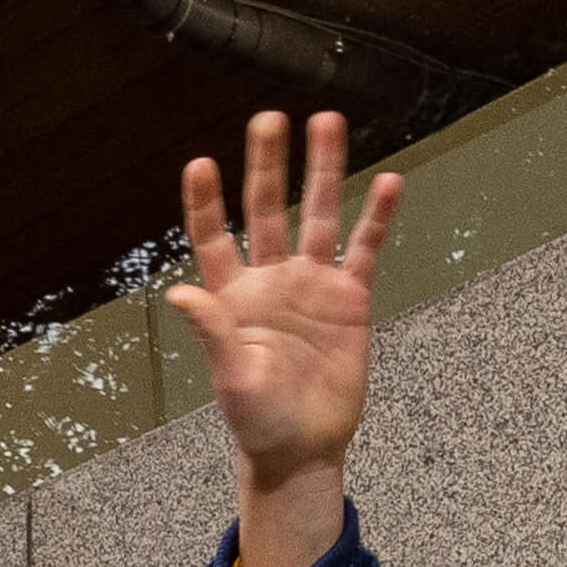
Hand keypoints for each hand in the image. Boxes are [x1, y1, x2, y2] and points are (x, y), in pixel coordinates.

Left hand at [167, 106, 405, 566]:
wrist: (303, 448)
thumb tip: (179, 292)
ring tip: (327, 122)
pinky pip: (364, 250)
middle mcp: (270, 279)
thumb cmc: (258, 419)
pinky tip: (387, 182)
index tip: (201, 163)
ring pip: (319, 215)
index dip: (206, 202)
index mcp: (232, 296)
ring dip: (323, 171)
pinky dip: (376, 217)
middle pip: (267, 210)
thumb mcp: (231, 377)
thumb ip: (211, 331)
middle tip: (270, 118)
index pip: (214, 237)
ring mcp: (311, 285)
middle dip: (268, 165)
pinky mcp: (349, 299)